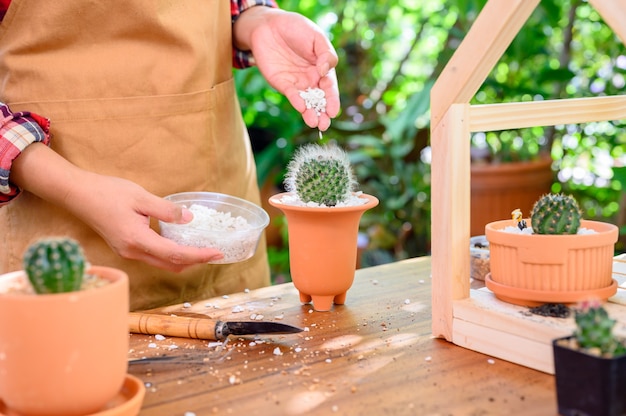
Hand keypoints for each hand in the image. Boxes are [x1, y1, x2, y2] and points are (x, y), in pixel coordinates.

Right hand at [11, 144, 222, 271]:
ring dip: (183, 259)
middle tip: (214, 252)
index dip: (199, 255)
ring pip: (162, 263)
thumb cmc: (107, 192)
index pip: (175, 254)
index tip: (217, 253)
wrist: (78, 194)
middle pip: (171, 265)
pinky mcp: (125, 247)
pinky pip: (153, 257)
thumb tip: (189, 220)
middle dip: (195, 261)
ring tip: (202, 248)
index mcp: (137, 240)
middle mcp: (132, 252)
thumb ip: (166, 210)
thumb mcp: (141, 196)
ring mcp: (127, 252)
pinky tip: (180, 243)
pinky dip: (171, 254)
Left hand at [234, 8, 339, 130]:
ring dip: (310, 113)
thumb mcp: (316, 37)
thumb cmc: (296, 28)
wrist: (269, 25)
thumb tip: (325, 71)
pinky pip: (291, 94)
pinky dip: (296, 101)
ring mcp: (296, 82)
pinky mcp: (282, 83)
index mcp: (322, 69)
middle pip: (319, 99)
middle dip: (323, 113)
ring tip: (314, 123)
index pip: (330, 87)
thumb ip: (326, 54)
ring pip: (305, 101)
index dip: (333, 100)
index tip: (334, 111)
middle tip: (325, 124)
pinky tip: (301, 108)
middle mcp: (311, 79)